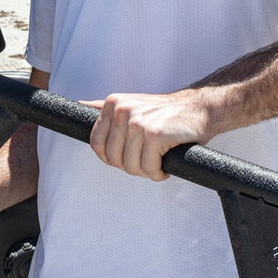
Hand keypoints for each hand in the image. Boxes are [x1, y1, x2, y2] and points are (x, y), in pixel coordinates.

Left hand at [87, 90, 212, 180]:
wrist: (199, 108)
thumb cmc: (164, 112)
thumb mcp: (129, 103)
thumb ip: (104, 107)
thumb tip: (78, 104)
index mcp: (112, 104)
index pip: (96, 144)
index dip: (111, 158)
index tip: (128, 157)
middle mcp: (121, 111)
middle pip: (112, 158)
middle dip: (131, 166)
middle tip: (147, 161)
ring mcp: (137, 123)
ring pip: (130, 166)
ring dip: (146, 172)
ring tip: (157, 163)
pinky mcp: (154, 136)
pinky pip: (148, 168)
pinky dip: (158, 174)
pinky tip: (165, 167)